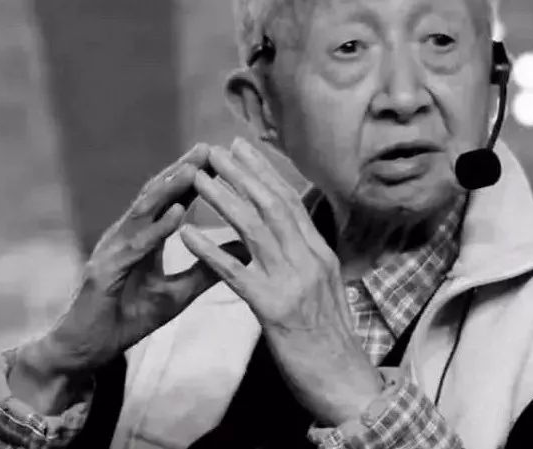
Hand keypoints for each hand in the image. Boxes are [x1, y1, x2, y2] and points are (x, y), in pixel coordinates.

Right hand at [30, 143, 248, 376]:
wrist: (86, 352)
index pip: (170, 200)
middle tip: (209, 147)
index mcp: (142, 238)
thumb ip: (207, 270)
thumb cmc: (128, 319)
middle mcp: (125, 236)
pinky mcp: (103, 272)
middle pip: (155, 196)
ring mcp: (111, 251)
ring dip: (169, 189)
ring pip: (143, 213)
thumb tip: (246, 250)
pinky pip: (134, 247)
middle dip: (181, 170)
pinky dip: (156, 228)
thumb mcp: (177, 294)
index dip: (193, 178)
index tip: (221, 157)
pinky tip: (176, 213)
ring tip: (195, 169)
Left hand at [178, 137, 382, 424]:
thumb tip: (293, 237)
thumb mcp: (326, 292)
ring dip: (223, 199)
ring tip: (197, 178)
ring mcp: (293, 283)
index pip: (290, 202)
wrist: (345, 382)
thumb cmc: (331, 342)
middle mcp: (309, 261)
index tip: (242, 149)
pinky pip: (236, 273)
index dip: (264, 172)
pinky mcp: (273, 309)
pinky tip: (187, 234)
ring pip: (255, 229)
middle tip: (214, 150)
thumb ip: (308, 262)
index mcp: (320, 255)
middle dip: (242, 174)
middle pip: (272, 205)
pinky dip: (211, 249)